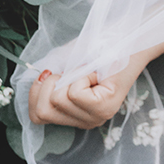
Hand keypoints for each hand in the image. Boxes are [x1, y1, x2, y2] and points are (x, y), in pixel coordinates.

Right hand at [28, 53, 148, 128]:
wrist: (128, 41)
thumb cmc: (98, 50)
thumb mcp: (66, 66)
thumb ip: (50, 79)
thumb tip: (36, 82)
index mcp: (75, 115)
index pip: (37, 117)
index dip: (35, 93)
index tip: (49, 74)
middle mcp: (85, 122)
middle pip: (43, 112)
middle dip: (49, 85)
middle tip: (69, 73)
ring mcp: (96, 118)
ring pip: (58, 100)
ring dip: (70, 76)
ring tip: (88, 71)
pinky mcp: (105, 107)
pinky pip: (75, 93)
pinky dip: (81, 76)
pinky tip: (96, 74)